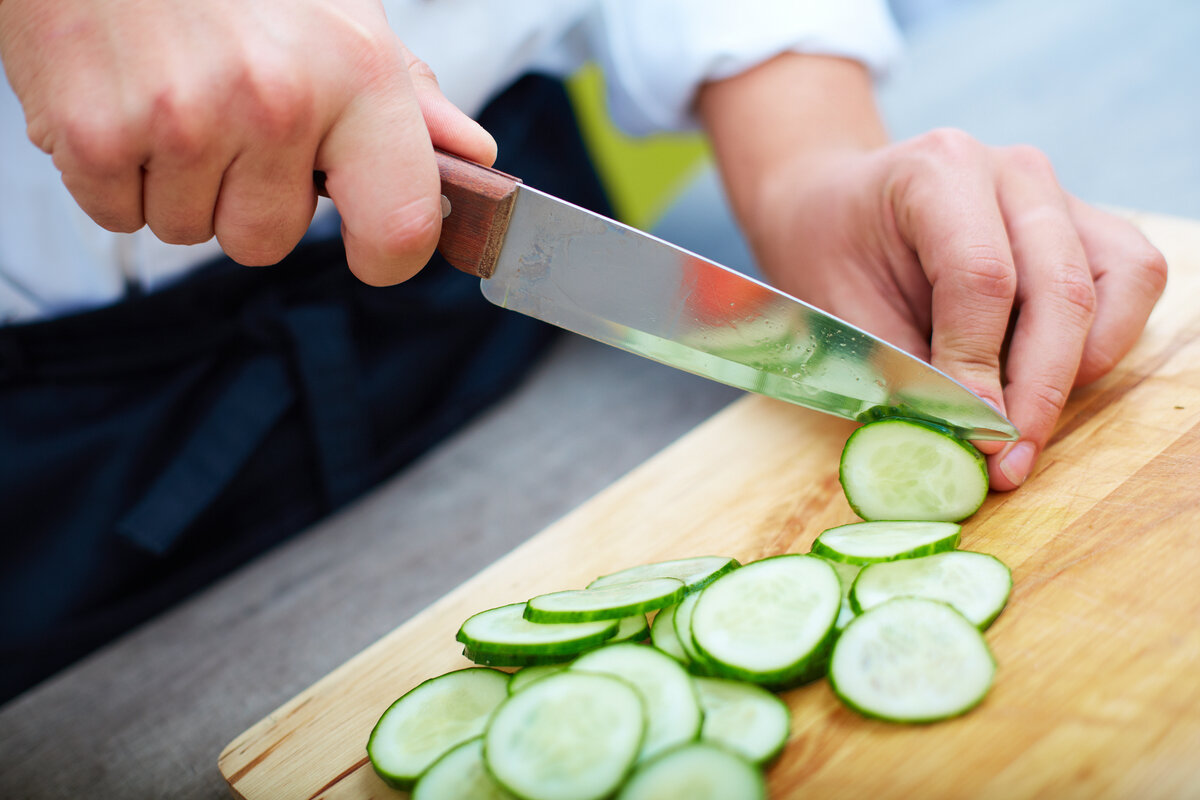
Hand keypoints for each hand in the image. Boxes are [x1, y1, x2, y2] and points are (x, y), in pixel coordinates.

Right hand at [0, 0, 494, 284]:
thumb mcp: (341, 13)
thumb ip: (407, 97)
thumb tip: (471, 158)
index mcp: (355, 75)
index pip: (400, 227)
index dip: (388, 255)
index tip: (372, 247)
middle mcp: (275, 105)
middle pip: (265, 242)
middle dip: (248, 198)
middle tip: (230, 118)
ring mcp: (182, 124)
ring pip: (190, 230)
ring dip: (180, 184)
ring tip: (172, 94)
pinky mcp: (92, 136)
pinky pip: (118, 215)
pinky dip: (116, 174)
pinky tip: (126, 101)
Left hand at [699, 54, 1166, 489]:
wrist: (834, 207)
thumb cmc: (829, 253)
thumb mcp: (839, 310)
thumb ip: (900, 371)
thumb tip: (959, 442)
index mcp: (939, 171)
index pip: (982, 278)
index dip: (981, 367)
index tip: (975, 435)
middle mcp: (1012, 172)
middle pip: (1060, 288)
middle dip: (1038, 391)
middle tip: (1008, 461)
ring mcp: (1056, 194)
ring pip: (1114, 286)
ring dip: (1076, 371)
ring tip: (1023, 428)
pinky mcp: (1084, 226)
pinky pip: (1129, 283)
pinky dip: (1100, 344)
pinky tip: (1045, 382)